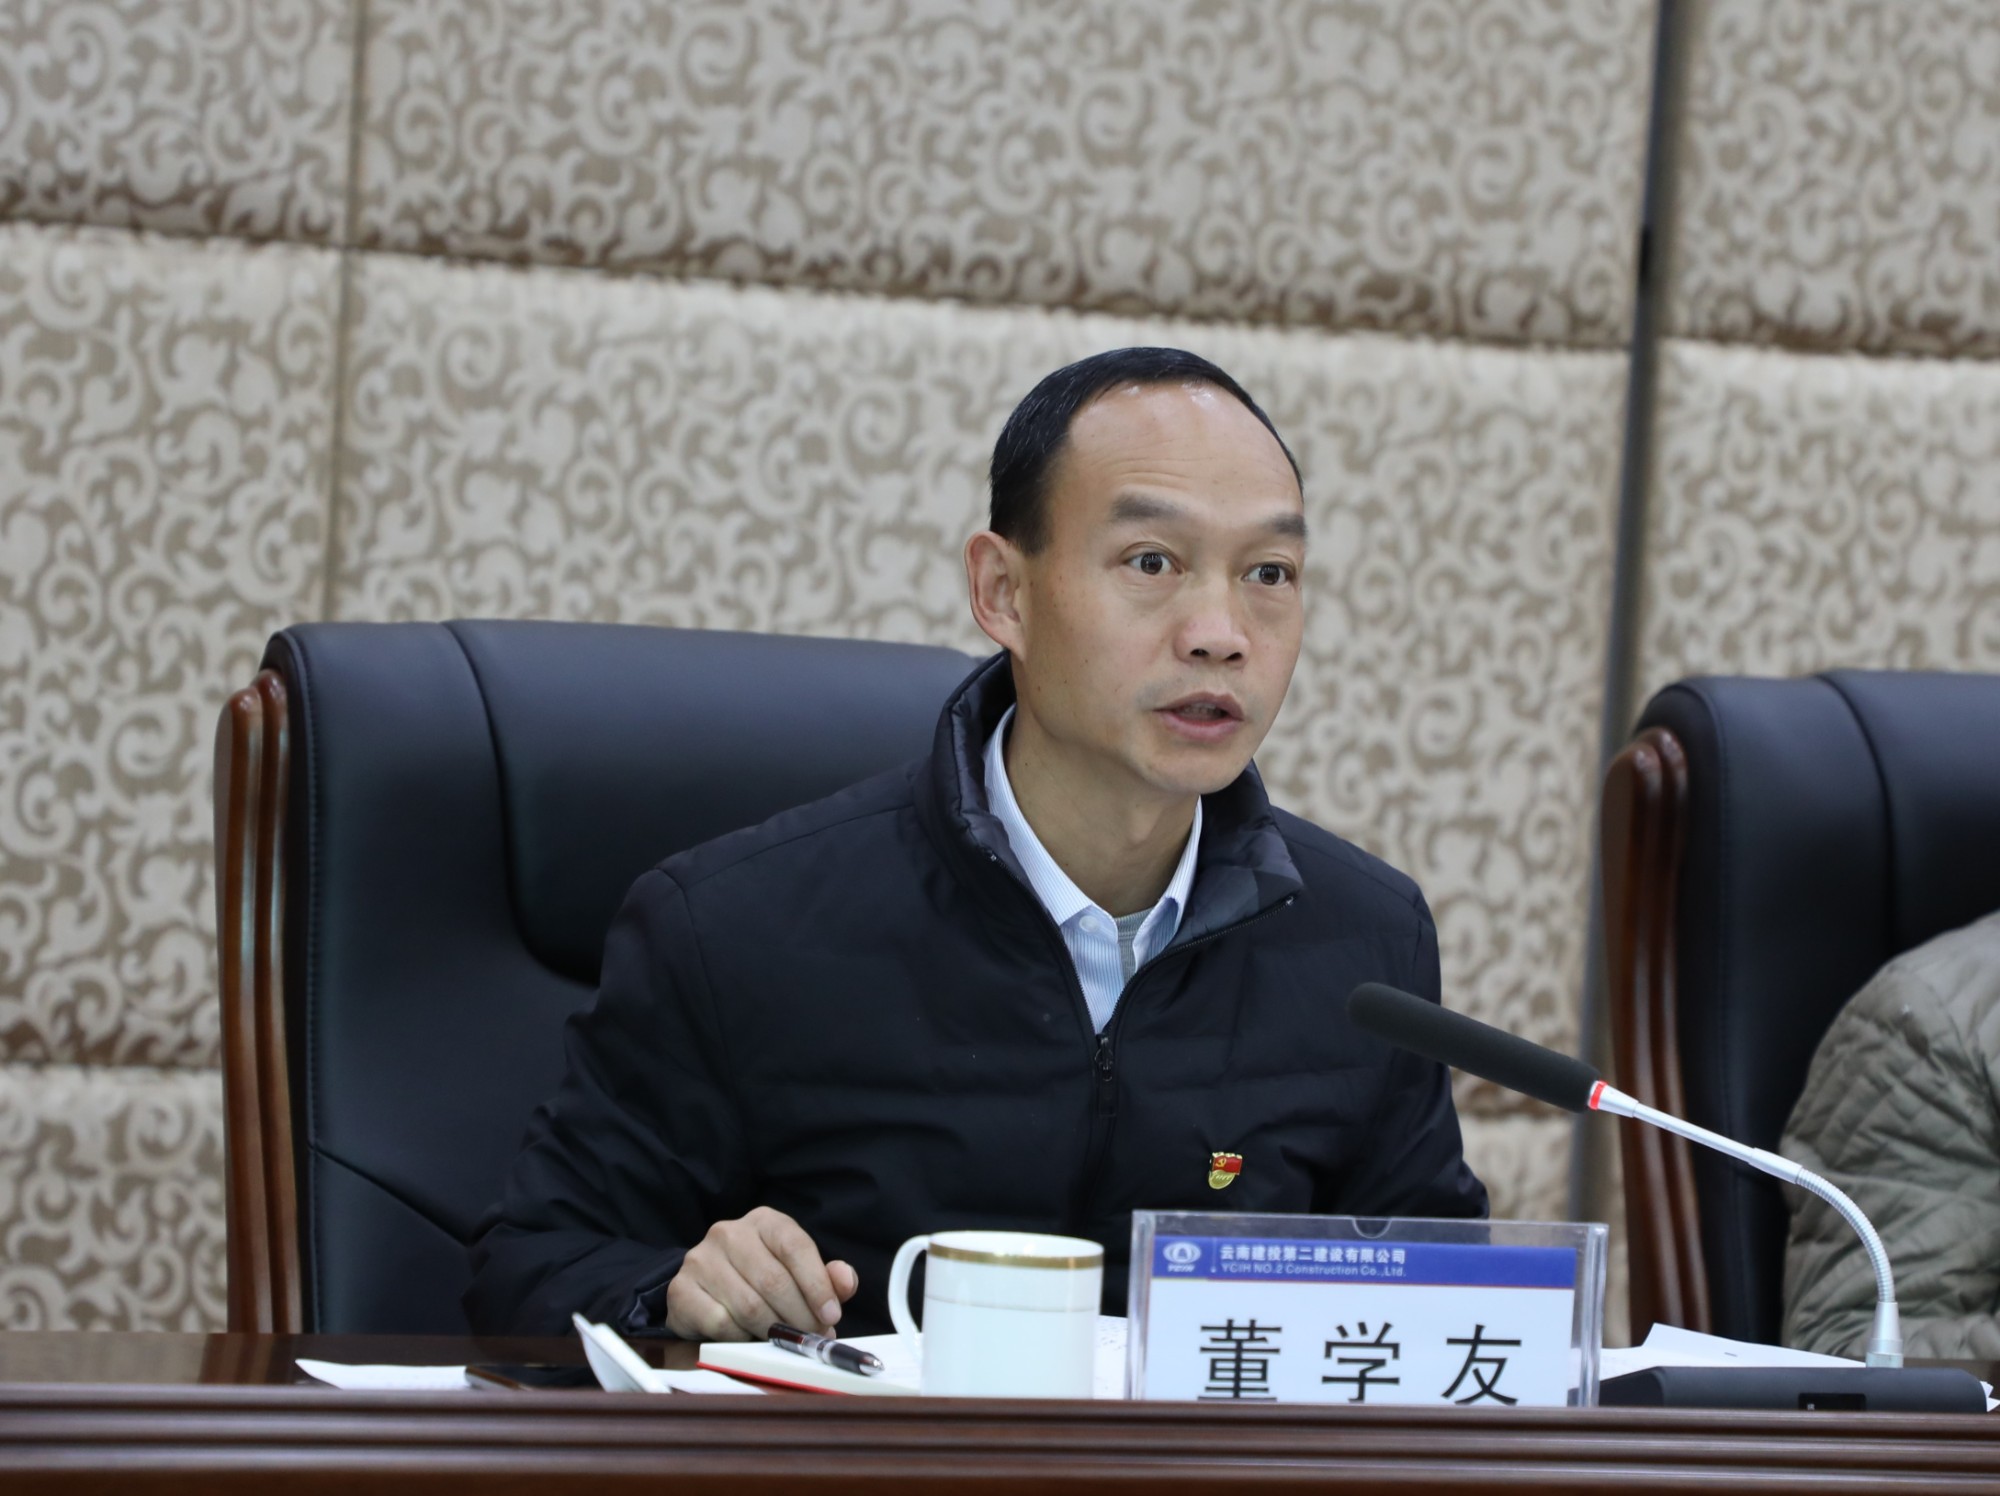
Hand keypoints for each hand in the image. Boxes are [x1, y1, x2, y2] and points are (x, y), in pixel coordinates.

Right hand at [664, 1206, 858, 1340]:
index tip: (832, 1316)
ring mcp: (700, 1259)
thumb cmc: (760, 1280)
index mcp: (764, 1221)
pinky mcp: (681, 1290)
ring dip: (774, 1332)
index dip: (817, 1285)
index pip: (795, 1247)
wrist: (706, 1291)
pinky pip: (720, 1323)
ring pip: (748, 1306)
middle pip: (773, 1280)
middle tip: (813, 1339)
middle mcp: (728, 1233)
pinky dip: (741, 1338)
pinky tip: (750, 1339)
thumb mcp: (797, 1272)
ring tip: (787, 1342)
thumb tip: (845, 1282)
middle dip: (799, 1317)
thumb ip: (826, 1277)